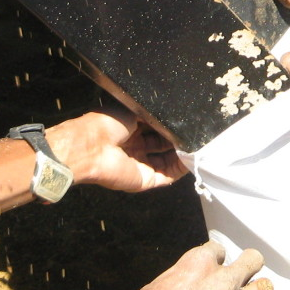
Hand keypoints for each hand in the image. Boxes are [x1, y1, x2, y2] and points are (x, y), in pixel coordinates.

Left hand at [47, 108, 183, 192]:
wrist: (91, 146)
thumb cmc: (106, 123)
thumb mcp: (132, 109)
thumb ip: (152, 113)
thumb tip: (171, 111)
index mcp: (129, 129)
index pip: (154, 128)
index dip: (168, 125)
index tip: (185, 121)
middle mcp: (134, 147)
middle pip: (161, 145)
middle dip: (176, 139)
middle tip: (194, 132)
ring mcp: (139, 165)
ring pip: (166, 162)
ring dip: (181, 155)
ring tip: (198, 144)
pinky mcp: (143, 180)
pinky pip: (166, 176)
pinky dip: (180, 169)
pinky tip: (192, 158)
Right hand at [88, 241, 271, 289]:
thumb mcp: (156, 287)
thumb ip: (180, 280)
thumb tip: (187, 285)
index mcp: (197, 263)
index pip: (217, 249)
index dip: (213, 258)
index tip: (208, 268)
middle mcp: (220, 282)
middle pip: (252, 260)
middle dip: (248, 264)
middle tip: (240, 274)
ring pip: (264, 289)